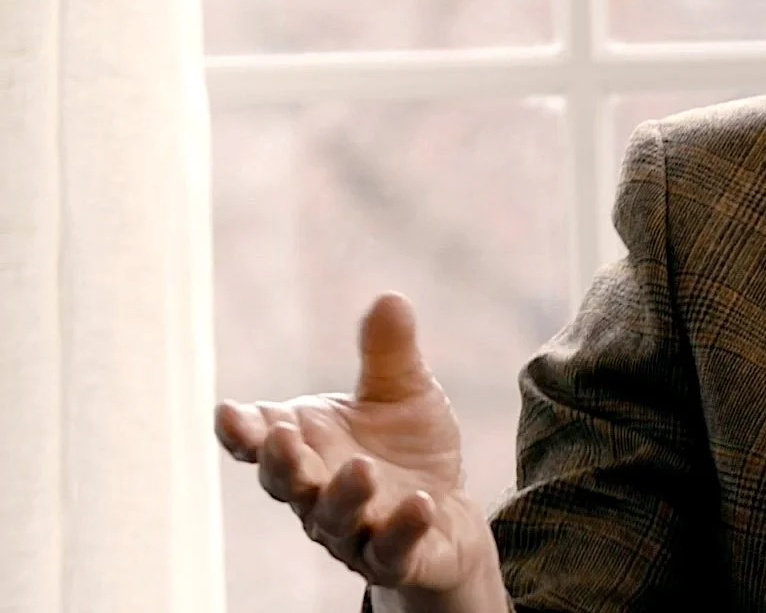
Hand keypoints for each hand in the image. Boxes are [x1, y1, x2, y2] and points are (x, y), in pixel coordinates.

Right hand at [214, 293, 499, 596]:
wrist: (447, 514)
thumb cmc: (406, 450)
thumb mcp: (403, 393)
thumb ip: (389, 352)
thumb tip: (390, 296)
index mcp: (307, 447)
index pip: (259, 441)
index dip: (241, 430)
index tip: (229, 413)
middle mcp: (317, 493)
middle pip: (286, 482)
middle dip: (280, 461)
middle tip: (281, 438)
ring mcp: (353, 530)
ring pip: (333, 518)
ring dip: (342, 495)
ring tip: (360, 468)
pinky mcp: (395, 557)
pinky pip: (392, 550)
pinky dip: (401, 529)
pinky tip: (420, 504)